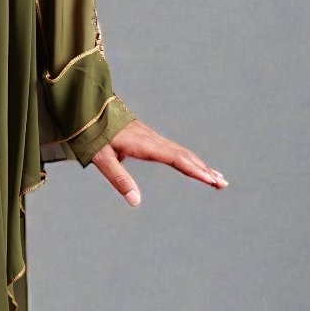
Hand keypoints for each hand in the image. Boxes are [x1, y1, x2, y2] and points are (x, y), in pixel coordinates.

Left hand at [87, 117, 226, 208]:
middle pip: (185, 155)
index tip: (211, 180)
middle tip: (223, 184)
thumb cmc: (92, 134)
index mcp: (145, 144)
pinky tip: (193, 165)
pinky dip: (188, 159)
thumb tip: (136, 202)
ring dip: (200, 165)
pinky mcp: (148, 137)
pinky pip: (173, 149)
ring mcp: (151, 137)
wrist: (86, 108)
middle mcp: (152, 139)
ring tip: (216, 178)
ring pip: (181, 152)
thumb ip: (119, 179)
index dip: (194, 170)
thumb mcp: (102, 159)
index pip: (176, 158)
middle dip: (204, 170)